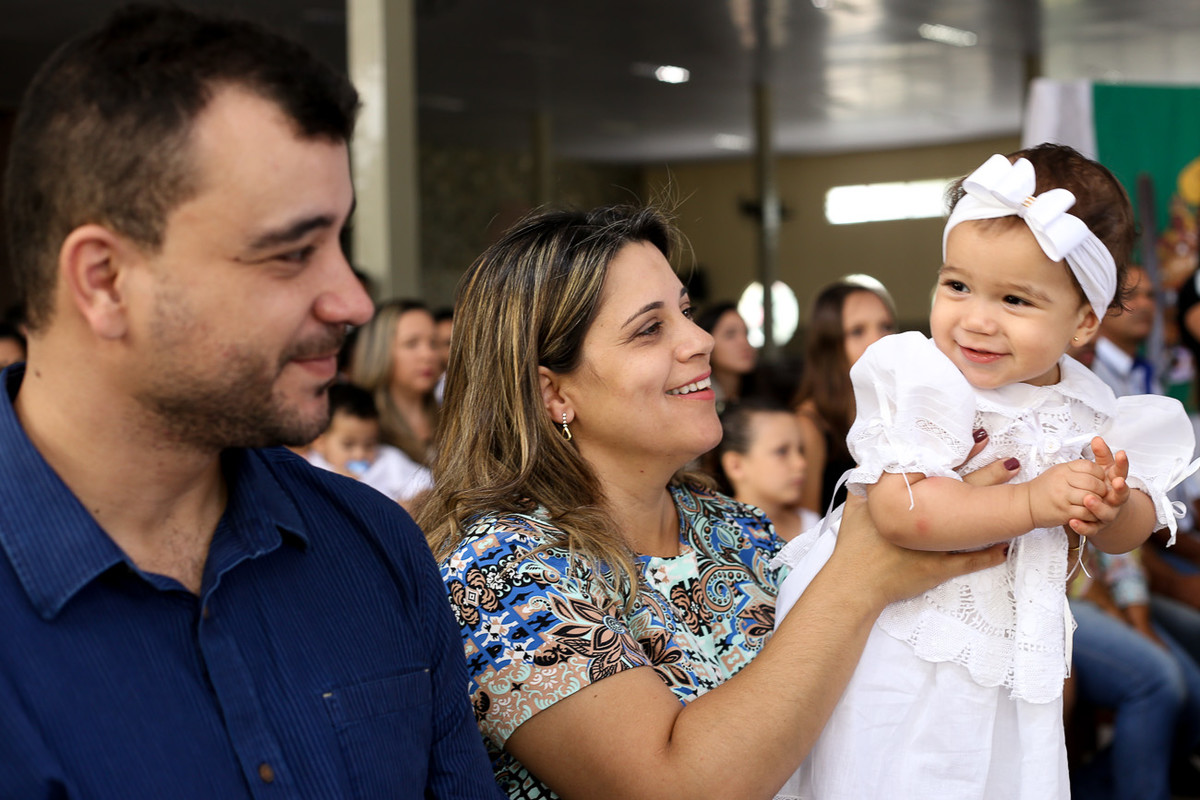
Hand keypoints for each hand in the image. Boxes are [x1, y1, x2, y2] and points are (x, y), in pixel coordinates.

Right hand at [838, 432, 1011, 606]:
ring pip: (973, 525)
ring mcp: (936, 546)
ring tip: (1019, 498)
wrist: (856, 583)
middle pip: (964, 493)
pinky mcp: (939, 568)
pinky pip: (970, 561)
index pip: (940, 472)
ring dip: (997, 512)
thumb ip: (865, 480)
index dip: (961, 454)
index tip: (979, 439)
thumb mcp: (855, 506)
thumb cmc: (854, 545)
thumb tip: (872, 456)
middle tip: (1012, 461)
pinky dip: (989, 555)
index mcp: (908, 502)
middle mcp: (927, 521)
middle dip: (990, 476)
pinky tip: (1006, 546)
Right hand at [1026, 459, 1108, 529]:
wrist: (1026, 504)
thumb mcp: (1059, 471)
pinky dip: (1092, 514)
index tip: (1098, 479)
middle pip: (1093, 482)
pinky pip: (1086, 513)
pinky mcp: (1064, 512)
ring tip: (1095, 503)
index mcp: (1063, 469)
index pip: (1090, 466)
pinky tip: (1089, 513)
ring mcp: (1063, 497)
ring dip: (1098, 503)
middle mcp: (1062, 481)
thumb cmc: (1045, 488)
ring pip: (1091, 498)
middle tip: (1100, 493)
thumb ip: (1077, 469)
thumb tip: (1099, 469)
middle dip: (1102, 489)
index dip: (1099, 473)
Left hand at [1071, 437, 1131, 536]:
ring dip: (1098, 506)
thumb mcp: (1101, 469)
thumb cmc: (1101, 487)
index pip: (1122, 472)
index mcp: (1116, 484)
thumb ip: (1100, 455)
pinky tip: (1073, 521)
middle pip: (1121, 495)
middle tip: (1116, 482)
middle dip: (1120, 489)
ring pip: (1105, 513)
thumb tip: (1097, 438)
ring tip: (1088, 499)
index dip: (1122, 464)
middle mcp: (1115, 500)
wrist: (1099, 512)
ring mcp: (1107, 514)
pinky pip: (1090, 528)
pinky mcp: (1096, 527)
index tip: (1121, 454)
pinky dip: (1082, 525)